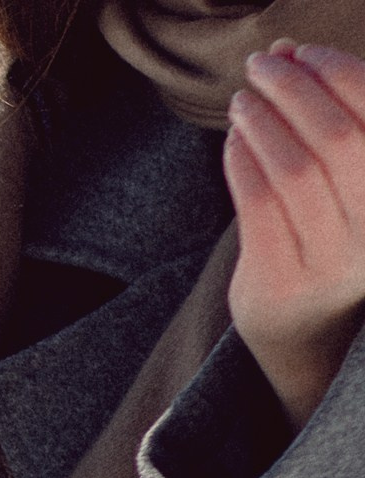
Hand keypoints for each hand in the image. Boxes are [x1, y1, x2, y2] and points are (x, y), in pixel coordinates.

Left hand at [226, 41, 364, 429]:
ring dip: (260, 122)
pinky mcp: (283, 280)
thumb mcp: (348, 173)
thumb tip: (285, 49)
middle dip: (291, 90)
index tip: (301, 53)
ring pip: (291, 168)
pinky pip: (257, 203)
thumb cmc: (329, 225)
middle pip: (333, 136)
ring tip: (242, 101)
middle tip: (259, 66)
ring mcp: (330, 260)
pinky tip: (235, 141)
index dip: (335, 72)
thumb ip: (327, 113)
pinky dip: (242, 161)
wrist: (303, 323)